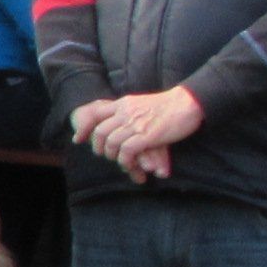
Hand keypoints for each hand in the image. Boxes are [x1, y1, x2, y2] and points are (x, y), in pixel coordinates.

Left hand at [73, 87, 199, 182]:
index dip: (84, 128)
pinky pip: (126, 151)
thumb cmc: (169, 105)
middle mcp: (125, 112)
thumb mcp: (142, 102)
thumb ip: (129, 110)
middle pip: (100, 131)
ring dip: (112, 155)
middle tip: (102, 155)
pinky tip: (130, 164)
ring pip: (111, 142)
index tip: (78, 139)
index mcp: (123, 103)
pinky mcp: (147, 135)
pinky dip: (125, 160)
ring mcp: (135, 123)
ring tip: (120, 161)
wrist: (189, 102)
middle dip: (97, 146)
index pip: (94, 114)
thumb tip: (120, 121)